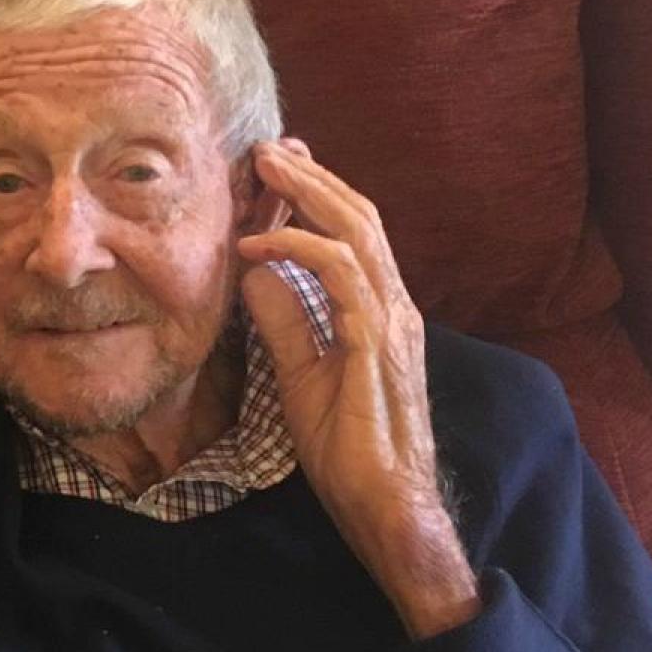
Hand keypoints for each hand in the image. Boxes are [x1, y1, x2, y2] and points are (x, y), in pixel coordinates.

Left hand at [236, 140, 478, 639]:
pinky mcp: (378, 345)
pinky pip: (342, 277)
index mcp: (379, 312)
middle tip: (266, 146)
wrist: (386, 506)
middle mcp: (394, 307)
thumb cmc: (349, 450)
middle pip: (359, 217)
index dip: (316, 196)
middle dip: (311, 175)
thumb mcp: (301, 376)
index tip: (276, 168)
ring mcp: (393, 323)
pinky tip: (259, 242)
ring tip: (264, 167)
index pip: (352, 236)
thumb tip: (256, 275)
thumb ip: (285, 324)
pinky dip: (299, 250)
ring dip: (307, 193)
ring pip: (357, 232)